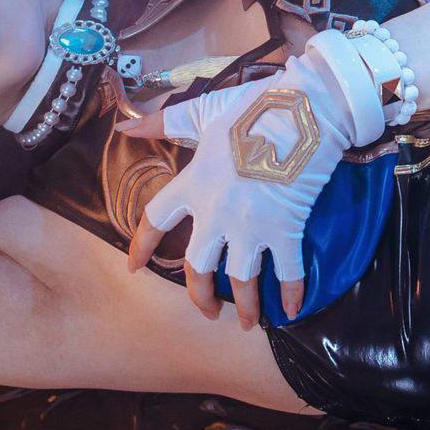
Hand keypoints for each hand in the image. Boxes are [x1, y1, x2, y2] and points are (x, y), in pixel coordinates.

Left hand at [120, 55, 354, 326]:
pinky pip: (287, 271)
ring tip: (248, 322)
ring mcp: (250, 224)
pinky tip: (292, 310)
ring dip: (245, 306)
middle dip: (200, 294)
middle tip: (207, 310)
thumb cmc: (254, 108)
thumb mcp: (204, 113)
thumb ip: (163, 123)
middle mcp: (216, 211)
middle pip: (197, 265)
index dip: (142, 245)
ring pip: (239, 278)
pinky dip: (291, 294)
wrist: (306, 109)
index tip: (134, 267)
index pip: (156, 219)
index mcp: (193, 183)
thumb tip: (124, 124)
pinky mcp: (285, 229)